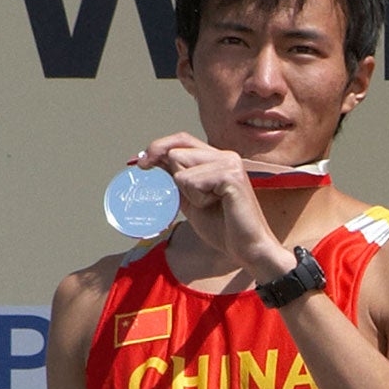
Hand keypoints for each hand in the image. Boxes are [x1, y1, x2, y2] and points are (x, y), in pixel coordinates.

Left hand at [133, 132, 292, 280]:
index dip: (158, 147)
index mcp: (217, 158)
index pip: (181, 139)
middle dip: (175, 179)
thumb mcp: (190, 200)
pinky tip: (217, 206)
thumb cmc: (223, 228)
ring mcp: (229, 163)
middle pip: (175, 152)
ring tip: (211, 204)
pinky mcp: (231, 175)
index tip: (141, 164)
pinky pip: (191, 181)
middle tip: (200, 200)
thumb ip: (174, 180)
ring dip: (188, 192)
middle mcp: (225, 155)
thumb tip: (148, 162)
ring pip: (180, 167)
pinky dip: (197, 199)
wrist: (247, 249)